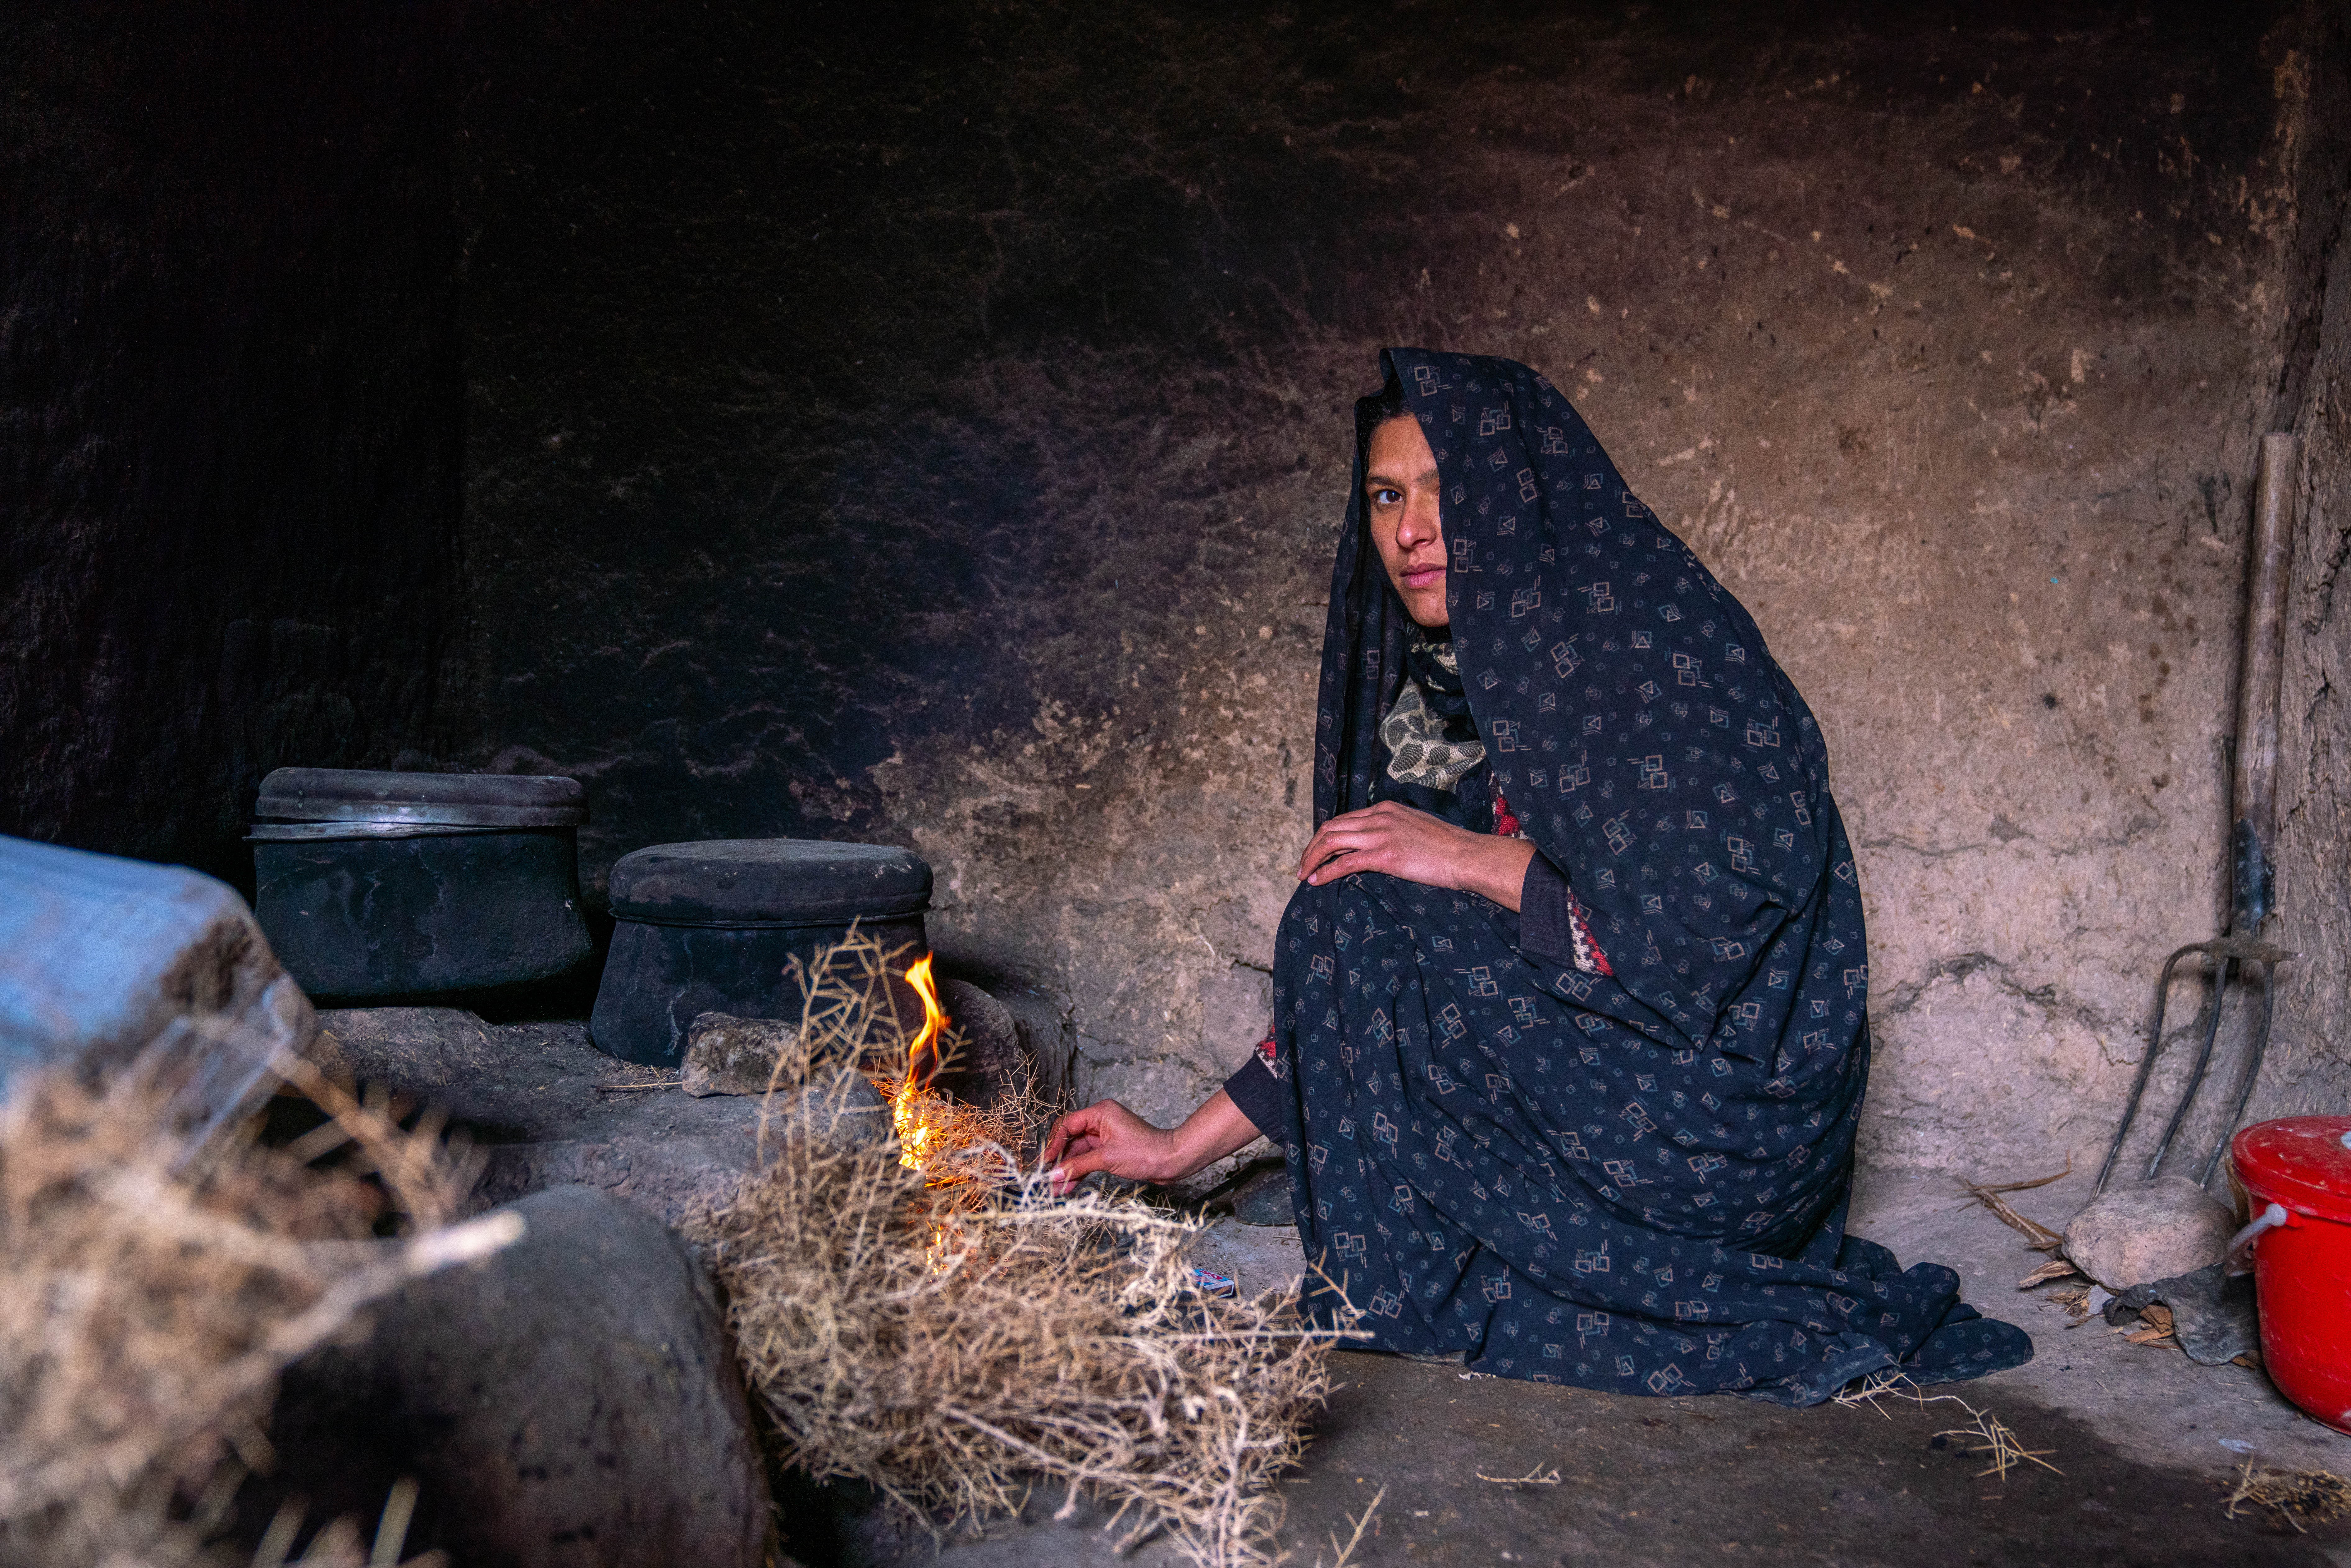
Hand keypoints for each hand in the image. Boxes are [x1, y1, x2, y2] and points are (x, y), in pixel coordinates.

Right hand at [1040, 1090, 1262, 1195]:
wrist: (1172, 1161)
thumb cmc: (1145, 1152)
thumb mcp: (1107, 1158)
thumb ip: (1078, 1166)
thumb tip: (1054, 1175)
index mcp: (1100, 1112)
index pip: (1068, 1125)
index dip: (1054, 1144)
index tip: (1045, 1162)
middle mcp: (1101, 1121)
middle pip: (1071, 1139)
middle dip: (1059, 1160)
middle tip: (1046, 1178)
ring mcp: (1105, 1136)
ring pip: (1079, 1153)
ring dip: (1068, 1170)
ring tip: (1055, 1189)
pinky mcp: (1110, 1150)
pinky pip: (1088, 1160)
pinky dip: (1080, 1172)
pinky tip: (1069, 1186)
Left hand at [1296, 801, 1536, 909]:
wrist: (1466, 854)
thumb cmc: (1446, 846)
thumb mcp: (1414, 828)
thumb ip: (1392, 830)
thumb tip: (1377, 844)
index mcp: (1385, 809)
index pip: (1344, 819)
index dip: (1325, 836)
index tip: (1316, 851)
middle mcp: (1378, 817)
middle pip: (1331, 827)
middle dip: (1311, 846)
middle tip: (1303, 865)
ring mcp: (1381, 834)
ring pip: (1331, 841)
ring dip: (1312, 858)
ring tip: (1303, 874)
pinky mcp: (1385, 855)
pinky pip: (1345, 862)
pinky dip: (1326, 871)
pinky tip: (1316, 880)